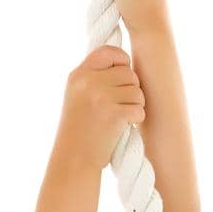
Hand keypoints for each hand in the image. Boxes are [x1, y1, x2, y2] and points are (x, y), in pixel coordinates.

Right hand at [57, 45, 146, 169]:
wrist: (73, 160)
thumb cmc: (78, 131)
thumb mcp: (77, 96)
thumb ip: (93, 77)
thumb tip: (122, 62)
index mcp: (79, 74)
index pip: (109, 51)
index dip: (122, 61)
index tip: (123, 77)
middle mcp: (89, 81)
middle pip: (128, 73)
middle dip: (131, 89)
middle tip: (123, 105)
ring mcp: (101, 97)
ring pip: (137, 91)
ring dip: (135, 105)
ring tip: (122, 118)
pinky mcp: (114, 114)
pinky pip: (139, 108)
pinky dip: (136, 119)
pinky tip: (126, 127)